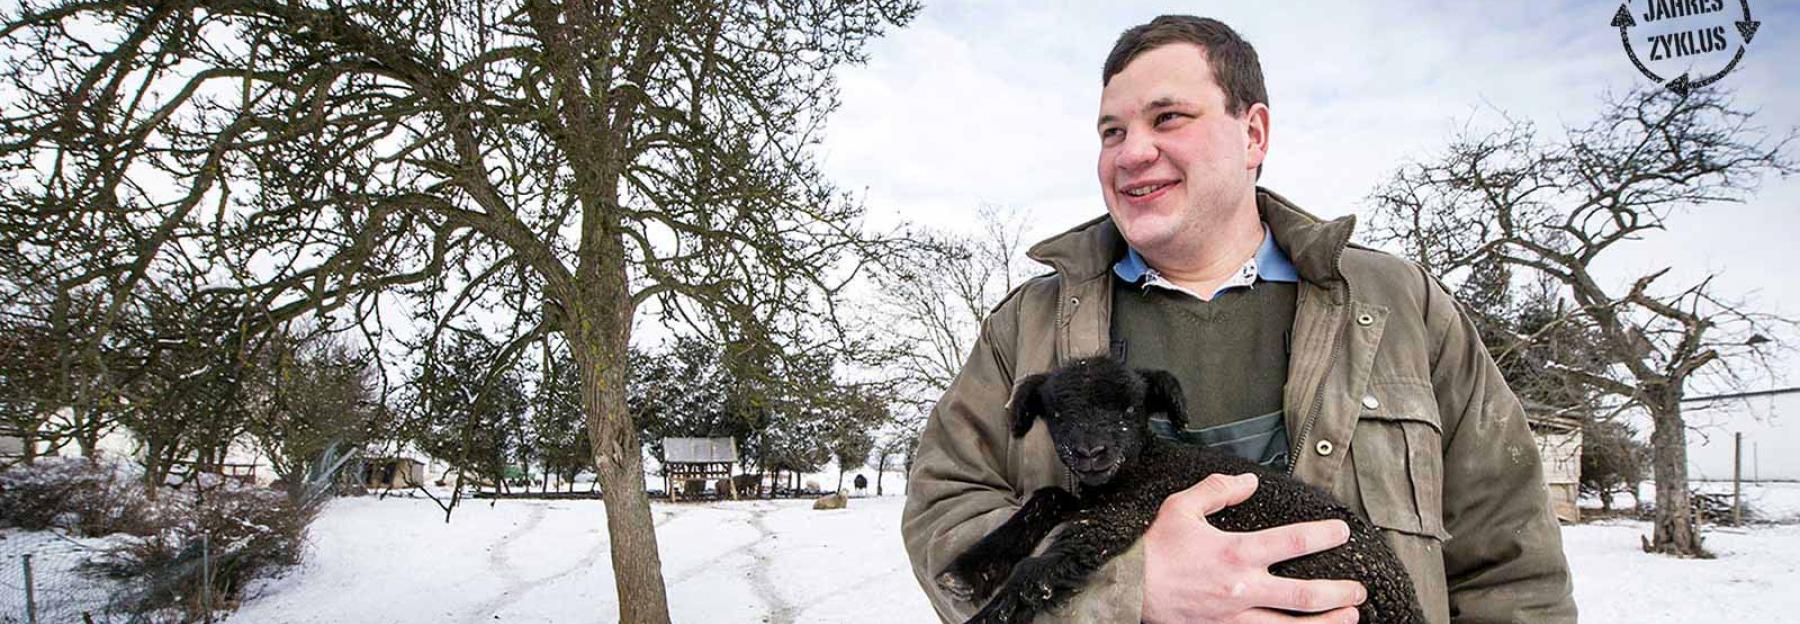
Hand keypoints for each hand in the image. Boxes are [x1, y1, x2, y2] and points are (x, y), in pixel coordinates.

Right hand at [1141, 473, 1365, 623]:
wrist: (1125, 589)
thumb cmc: (1153, 550)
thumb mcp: (1181, 508)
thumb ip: (1218, 491)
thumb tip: (1248, 484)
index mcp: (1235, 552)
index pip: (1293, 542)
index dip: (1323, 536)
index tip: (1341, 532)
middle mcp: (1242, 588)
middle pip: (1305, 596)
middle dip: (1339, 593)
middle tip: (1358, 589)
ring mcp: (1235, 616)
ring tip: (1349, 618)